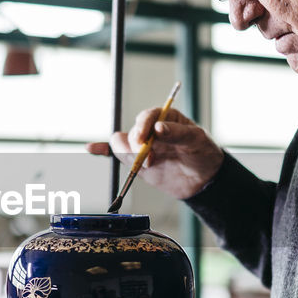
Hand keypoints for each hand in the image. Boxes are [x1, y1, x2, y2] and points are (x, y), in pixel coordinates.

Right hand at [85, 108, 224, 199]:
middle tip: (149, 161)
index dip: (142, 127)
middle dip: (137, 147)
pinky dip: (103, 151)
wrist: (205, 180)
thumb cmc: (204, 153)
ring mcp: (143, 147)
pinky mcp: (138, 162)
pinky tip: (92, 149)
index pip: (147, 116)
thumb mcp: (196, 140)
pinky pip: (117, 155)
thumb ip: (177, 133)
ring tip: (147, 166)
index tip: (143, 141)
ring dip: (129, 156)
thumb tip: (158, 127)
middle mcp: (151, 130)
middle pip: (132, 132)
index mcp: (166, 118)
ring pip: (123, 144)